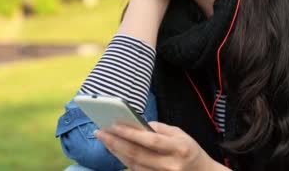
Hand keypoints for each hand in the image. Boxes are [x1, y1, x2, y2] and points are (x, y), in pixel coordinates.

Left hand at [94, 122, 227, 170]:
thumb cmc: (189, 150)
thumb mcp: (180, 134)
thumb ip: (159, 128)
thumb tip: (136, 123)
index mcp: (179, 148)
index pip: (150, 140)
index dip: (130, 133)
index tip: (113, 124)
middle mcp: (170, 165)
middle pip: (137, 154)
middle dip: (115, 142)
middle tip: (99, 131)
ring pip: (133, 164)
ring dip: (115, 151)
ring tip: (104, 139)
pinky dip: (123, 160)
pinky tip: (114, 150)